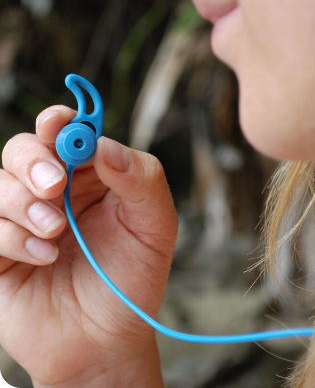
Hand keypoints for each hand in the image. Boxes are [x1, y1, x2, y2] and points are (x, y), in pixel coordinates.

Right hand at [0, 105, 177, 386]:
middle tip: (55, 186)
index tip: (58, 124)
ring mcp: (23, 218)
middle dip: (34, 162)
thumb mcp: (155, 225)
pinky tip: (43, 257)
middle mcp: (54, 191)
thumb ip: (141, 178)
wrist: (106, 338)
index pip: (67, 132)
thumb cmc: (133, 275)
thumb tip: (105, 145)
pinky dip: (11, 236)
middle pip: (23, 149)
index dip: (59, 121)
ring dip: (24, 204)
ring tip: (56, 232)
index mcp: (91, 176)